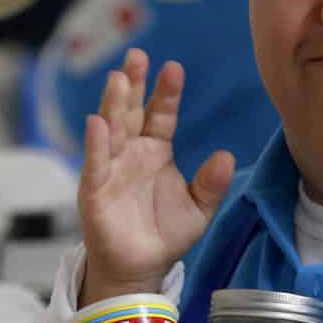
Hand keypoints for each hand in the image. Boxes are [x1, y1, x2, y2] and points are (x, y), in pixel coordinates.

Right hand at [78, 49, 234, 305]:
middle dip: (133, 83)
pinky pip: (96, 163)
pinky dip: (96, 144)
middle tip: (137, 55)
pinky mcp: (95, 190)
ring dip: (113, 104)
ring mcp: (111, 168)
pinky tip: (98, 123)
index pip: (161, 115)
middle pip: (131, 112)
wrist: (141, 268)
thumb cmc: (166, 235)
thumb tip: (227, 156)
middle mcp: (131, 153)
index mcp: (156, 151)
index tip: (173, 68)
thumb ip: (211, 184)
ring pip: (112, 130)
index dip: (166, 93)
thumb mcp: (198, 209)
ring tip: (118, 77)